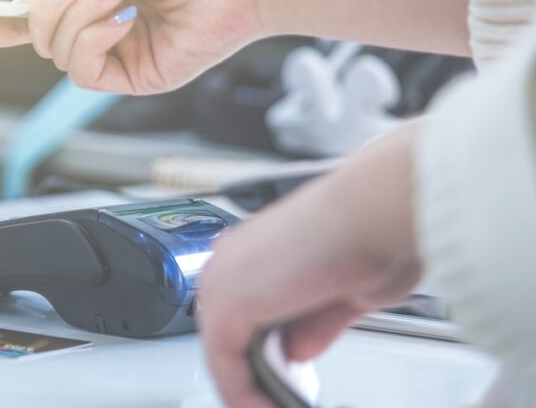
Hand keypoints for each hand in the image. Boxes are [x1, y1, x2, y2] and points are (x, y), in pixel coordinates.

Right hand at [0, 0, 270, 93]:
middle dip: (45, 11)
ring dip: (77, 20)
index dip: (6, 23)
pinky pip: (84, 70)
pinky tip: (123, 19)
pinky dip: (93, 39)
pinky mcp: (136, 79)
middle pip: (42, 39)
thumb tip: (17, 8)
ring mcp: (119, 56)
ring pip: (58, 55)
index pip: (43, 19)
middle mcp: (104, 30)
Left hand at [197, 124, 421, 407]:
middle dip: (254, 373)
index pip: (243, 311)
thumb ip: (316, 322)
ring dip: (250, 388)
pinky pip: (225, 365)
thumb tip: (297, 350)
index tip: (285, 381)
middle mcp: (233, 259)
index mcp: (257, 250)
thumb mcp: (347, 292)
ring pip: (223, 351)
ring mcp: (224, 278)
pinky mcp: (228, 303)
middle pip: (227, 332)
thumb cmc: (374, 233)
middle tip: (279, 402)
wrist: (376, 212)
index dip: (261, 352)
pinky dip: (244, 394)